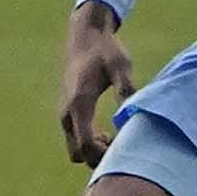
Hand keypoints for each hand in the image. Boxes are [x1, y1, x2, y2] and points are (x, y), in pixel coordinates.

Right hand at [59, 1, 135, 168]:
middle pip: (78, 154)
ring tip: (116, 140)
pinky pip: (75, 141)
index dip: (104, 155)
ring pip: (74, 150)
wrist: (85, 37)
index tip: (124, 148)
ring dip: (93, 153)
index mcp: (79, 103)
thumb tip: (131, 114)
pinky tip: (108, 134)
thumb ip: (125, 87)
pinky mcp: (68, 115)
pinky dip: (89, 145)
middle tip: (122, 147)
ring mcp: (65, 115)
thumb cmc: (106, 51)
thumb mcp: (120, 65)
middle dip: (99, 158)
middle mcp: (67, 113)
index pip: (85, 145)